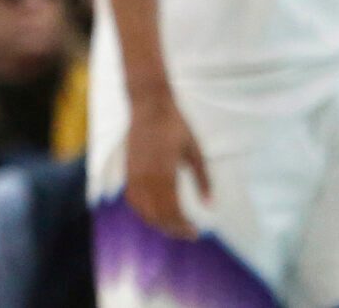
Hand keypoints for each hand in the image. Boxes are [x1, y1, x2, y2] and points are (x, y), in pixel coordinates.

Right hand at [124, 86, 210, 238]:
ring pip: (143, 210)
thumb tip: (210, 204)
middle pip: (157, 216)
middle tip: (188, 233)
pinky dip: (143, 211)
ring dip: (158, 222)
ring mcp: (135, 175)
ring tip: (173, 226)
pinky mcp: (129, 170)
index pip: (172, 212)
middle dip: (173, 229)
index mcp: (165, 174)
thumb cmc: (175, 125)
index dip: (183, 226)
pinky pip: (133, 199)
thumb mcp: (195, 151)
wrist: (149, 105)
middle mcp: (146, 178)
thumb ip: (203, 179)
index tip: (195, 232)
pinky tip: (154, 212)